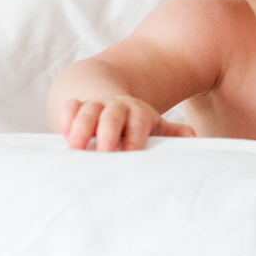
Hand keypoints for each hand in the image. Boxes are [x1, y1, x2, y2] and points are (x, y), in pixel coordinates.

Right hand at [58, 96, 196, 151]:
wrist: (111, 100)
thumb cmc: (136, 124)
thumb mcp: (156, 126)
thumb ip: (174, 133)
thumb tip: (193, 138)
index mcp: (139, 113)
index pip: (139, 122)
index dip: (136, 137)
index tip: (132, 154)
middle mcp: (117, 107)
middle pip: (113, 115)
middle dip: (108, 132)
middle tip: (104, 152)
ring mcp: (96, 105)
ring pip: (88, 110)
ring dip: (82, 127)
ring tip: (75, 147)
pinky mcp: (77, 107)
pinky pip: (70, 106)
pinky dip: (66, 117)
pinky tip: (61, 134)